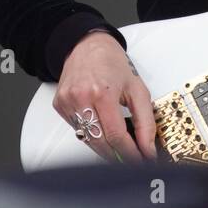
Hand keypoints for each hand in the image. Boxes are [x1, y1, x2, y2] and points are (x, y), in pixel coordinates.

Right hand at [52, 30, 157, 161]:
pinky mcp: (59, 106)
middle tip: (132, 161)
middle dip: (118, 156)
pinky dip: (92, 135)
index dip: (130, 153)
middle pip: (100, 142)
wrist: (87, 46)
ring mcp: (67, 103)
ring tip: (120, 148)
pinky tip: (102, 130)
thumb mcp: (137, 88)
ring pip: (87, 140)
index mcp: (102, 92)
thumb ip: (145, 121)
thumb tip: (148, 148)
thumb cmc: (112, 63)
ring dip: (105, 149)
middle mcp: (81, 98)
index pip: (116, 135)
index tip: (140, 161)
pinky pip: (77, 130)